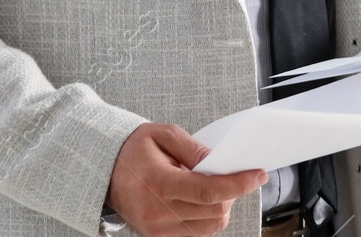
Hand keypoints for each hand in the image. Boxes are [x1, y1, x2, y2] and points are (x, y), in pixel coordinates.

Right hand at [105, 122, 266, 236]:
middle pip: (214, 211)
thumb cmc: (132, 149)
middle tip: (231, 174)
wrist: (103, 170)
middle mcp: (157, 212)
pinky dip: (208, 216)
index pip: (208, 191)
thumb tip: (221, 163)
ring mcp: (157, 229)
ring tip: (211, 186)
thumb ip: (194, 149)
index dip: (237, 184)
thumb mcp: (163, 135)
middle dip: (232, 192)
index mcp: (157, 183)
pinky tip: (201, 200)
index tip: (257, 175)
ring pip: (210, 225)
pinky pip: (198, 233)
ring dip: (221, 206)